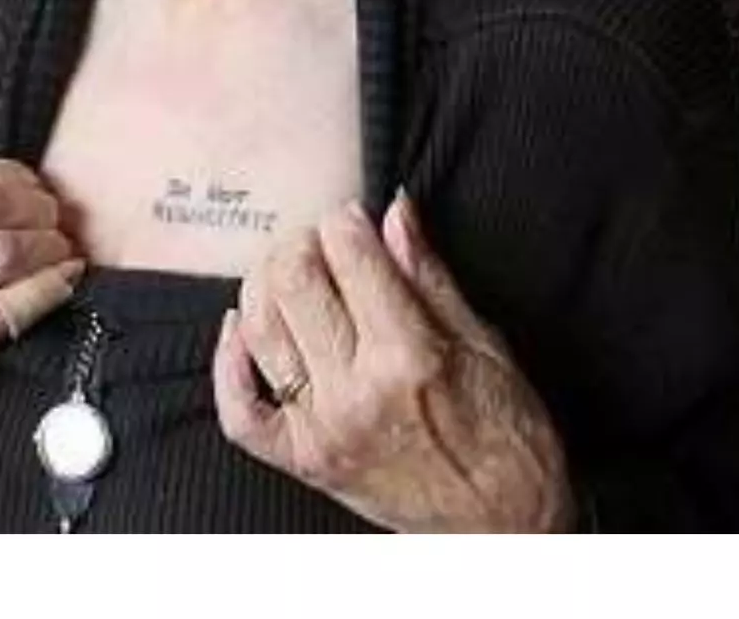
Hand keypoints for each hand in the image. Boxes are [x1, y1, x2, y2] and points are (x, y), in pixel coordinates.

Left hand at [213, 192, 572, 533]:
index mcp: (408, 355)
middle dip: (303, 242)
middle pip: (293, 281)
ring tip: (291, 274)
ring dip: (266, 284)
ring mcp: (321, 430)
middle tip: (324, 242)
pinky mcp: (303, 461)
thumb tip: (395, 211)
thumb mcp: (485, 343)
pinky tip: (240, 330)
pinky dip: (229, 364)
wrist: (504, 526)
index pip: (349, 253)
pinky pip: (239, 412)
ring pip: (259, 330)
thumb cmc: (509, 435)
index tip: (357, 218)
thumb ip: (429, 275)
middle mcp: (354, 392)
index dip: (348, 220)